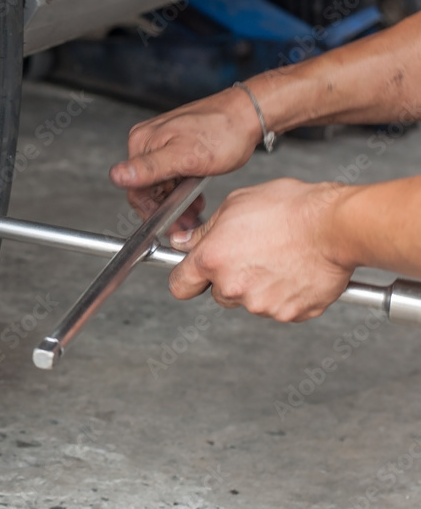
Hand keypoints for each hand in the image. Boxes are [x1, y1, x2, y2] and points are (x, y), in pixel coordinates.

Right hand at [109, 86, 264, 232]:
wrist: (248, 114)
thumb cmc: (223, 132)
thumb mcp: (185, 157)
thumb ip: (149, 168)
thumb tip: (117, 175)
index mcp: (142, 142)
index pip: (135, 189)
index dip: (152, 212)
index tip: (170, 225)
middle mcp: (147, 140)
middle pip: (147, 187)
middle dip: (166, 208)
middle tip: (187, 221)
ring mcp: (161, 142)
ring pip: (160, 183)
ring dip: (175, 201)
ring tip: (194, 212)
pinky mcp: (175, 144)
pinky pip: (171, 173)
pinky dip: (181, 188)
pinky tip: (195, 195)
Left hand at [167, 178, 353, 321]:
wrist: (337, 225)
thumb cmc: (291, 209)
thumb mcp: (235, 204)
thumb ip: (204, 230)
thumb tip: (184, 242)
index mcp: (212, 259)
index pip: (180, 285)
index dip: (187, 277)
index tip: (193, 273)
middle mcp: (233, 287)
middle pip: (218, 293)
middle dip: (230, 277)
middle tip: (253, 253)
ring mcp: (262, 304)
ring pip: (250, 301)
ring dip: (259, 285)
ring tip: (279, 256)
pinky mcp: (290, 314)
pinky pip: (280, 307)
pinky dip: (286, 294)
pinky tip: (295, 269)